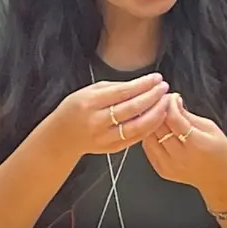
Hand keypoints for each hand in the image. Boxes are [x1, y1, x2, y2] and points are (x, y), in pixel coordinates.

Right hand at [49, 72, 170, 156]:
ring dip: (155, 114)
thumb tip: (140, 84)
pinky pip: (135, 138)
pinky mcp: (111, 148)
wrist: (61, 137)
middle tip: (165, 88)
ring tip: (165, 103)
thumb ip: (113, 88)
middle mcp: (97, 121)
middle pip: (132, 109)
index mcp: (91, 102)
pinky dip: (149, 128)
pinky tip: (157, 118)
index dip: (143, 85)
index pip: (123, 92)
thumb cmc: (75, 109)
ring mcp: (105, 137)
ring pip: (137, 126)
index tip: (157, 79)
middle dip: (153, 97)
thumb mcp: (88, 91)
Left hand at [143, 93, 226, 198]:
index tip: (172, 97)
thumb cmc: (219, 153)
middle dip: (159, 110)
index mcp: (195, 144)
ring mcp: (169, 165)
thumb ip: (188, 116)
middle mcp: (180, 157)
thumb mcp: (210, 128)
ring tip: (159, 115)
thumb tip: (173, 102)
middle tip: (163, 102)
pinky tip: (157, 129)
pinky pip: (148, 149)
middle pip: (159, 127)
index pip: (173, 118)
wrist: (219, 179)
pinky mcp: (162, 170)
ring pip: (149, 137)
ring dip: (152, 123)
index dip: (170, 103)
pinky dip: (150, 136)